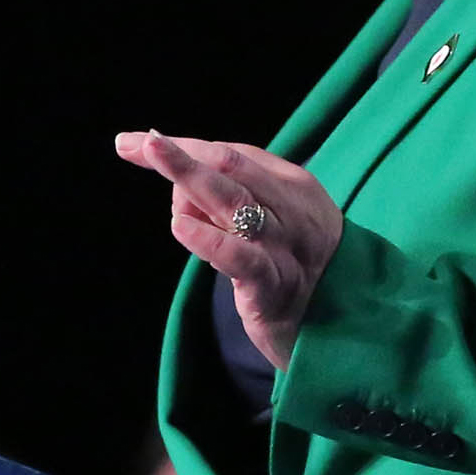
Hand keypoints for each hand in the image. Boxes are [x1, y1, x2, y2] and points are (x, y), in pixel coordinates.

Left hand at [115, 131, 342, 369]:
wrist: (340, 331)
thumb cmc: (290, 271)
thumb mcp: (268, 227)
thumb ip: (230, 205)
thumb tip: (178, 185)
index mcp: (292, 187)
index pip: (232, 156)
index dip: (184, 146)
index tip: (135, 143)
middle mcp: (292, 209)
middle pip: (232, 168)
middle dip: (185, 152)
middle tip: (145, 143)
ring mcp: (285, 248)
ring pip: (236, 202)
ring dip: (191, 177)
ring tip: (153, 156)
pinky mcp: (274, 288)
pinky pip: (241, 259)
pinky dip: (210, 240)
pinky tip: (180, 226)